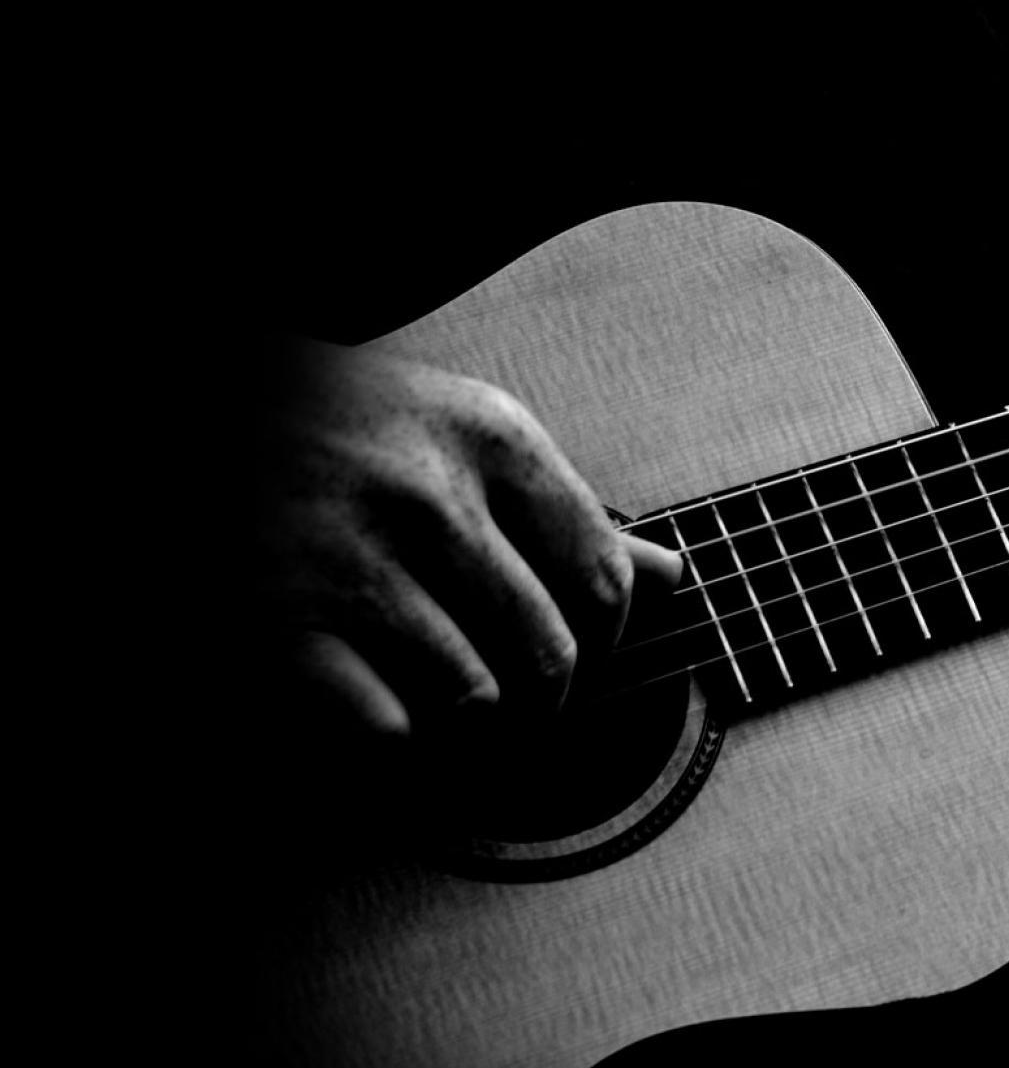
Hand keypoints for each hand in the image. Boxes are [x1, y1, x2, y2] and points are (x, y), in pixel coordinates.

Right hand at [248, 339, 680, 738]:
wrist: (188, 409)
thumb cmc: (325, 426)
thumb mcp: (451, 432)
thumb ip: (557, 507)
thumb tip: (672, 576)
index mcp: (488, 436)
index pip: (602, 580)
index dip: (601, 643)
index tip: (570, 657)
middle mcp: (427, 493)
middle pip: (550, 656)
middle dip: (535, 706)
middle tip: (501, 710)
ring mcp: (350, 560)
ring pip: (475, 701)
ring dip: (459, 729)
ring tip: (428, 708)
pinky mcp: (275, 626)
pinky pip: (388, 733)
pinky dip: (385, 746)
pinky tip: (364, 716)